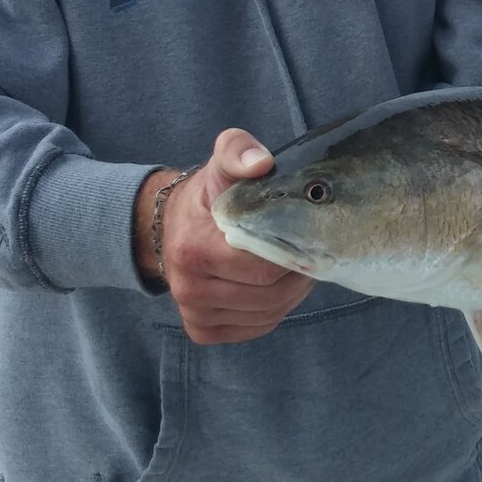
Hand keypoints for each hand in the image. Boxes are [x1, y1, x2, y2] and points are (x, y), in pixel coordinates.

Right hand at [134, 128, 314, 344]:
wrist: (171, 225)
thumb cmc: (207, 195)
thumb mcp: (221, 163)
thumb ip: (238, 152)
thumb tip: (260, 163)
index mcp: (194, 248)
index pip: (262, 266)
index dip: (291, 253)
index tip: (306, 236)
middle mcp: (189, 287)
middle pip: (268, 295)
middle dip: (297, 274)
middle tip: (309, 252)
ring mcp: (194, 312)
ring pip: (266, 315)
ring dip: (291, 294)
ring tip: (296, 267)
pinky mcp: (201, 330)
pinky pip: (254, 328)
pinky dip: (274, 311)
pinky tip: (276, 288)